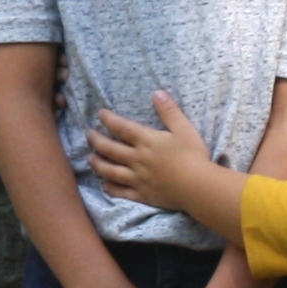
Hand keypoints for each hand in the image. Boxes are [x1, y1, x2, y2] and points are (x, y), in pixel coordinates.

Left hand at [89, 91, 239, 233]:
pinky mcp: (141, 195)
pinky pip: (120, 192)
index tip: (100, 114)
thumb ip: (169, 111)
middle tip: (89, 135)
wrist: (197, 187)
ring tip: (90, 158)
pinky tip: (104, 185)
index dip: (109, 119)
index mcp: (146, 141)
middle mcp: (136, 159)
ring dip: (98, 164)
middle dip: (96, 140)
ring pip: (110, 171)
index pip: (122, 127)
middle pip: (110, 149)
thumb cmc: (193, 156)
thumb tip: (157, 93)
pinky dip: (110, 188)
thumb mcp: (184, 129)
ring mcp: (137, 178)